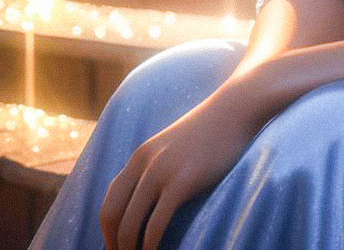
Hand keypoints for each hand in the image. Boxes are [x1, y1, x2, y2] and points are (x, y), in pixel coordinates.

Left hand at [98, 79, 261, 249]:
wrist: (236, 108)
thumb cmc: (212, 129)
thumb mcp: (175, 145)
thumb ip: (157, 165)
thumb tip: (149, 197)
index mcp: (140, 155)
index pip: (109, 201)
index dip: (107, 230)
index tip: (116, 246)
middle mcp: (144, 163)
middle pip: (112, 215)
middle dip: (113, 243)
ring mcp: (162, 172)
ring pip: (130, 223)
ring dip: (130, 249)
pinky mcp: (183, 182)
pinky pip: (156, 224)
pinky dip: (150, 246)